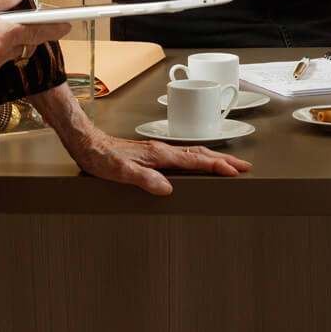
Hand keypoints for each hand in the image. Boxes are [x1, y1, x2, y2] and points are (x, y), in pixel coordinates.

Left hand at [63, 128, 249, 194]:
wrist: (86, 143)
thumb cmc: (100, 158)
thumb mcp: (120, 172)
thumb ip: (144, 179)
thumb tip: (167, 188)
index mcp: (158, 155)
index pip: (195, 161)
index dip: (216, 166)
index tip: (234, 172)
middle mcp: (161, 151)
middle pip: (200, 154)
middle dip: (224, 160)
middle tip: (243, 166)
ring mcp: (158, 152)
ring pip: (194, 153)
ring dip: (214, 158)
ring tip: (229, 164)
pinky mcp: (152, 154)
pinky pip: (183, 156)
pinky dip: (199, 158)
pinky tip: (198, 162)